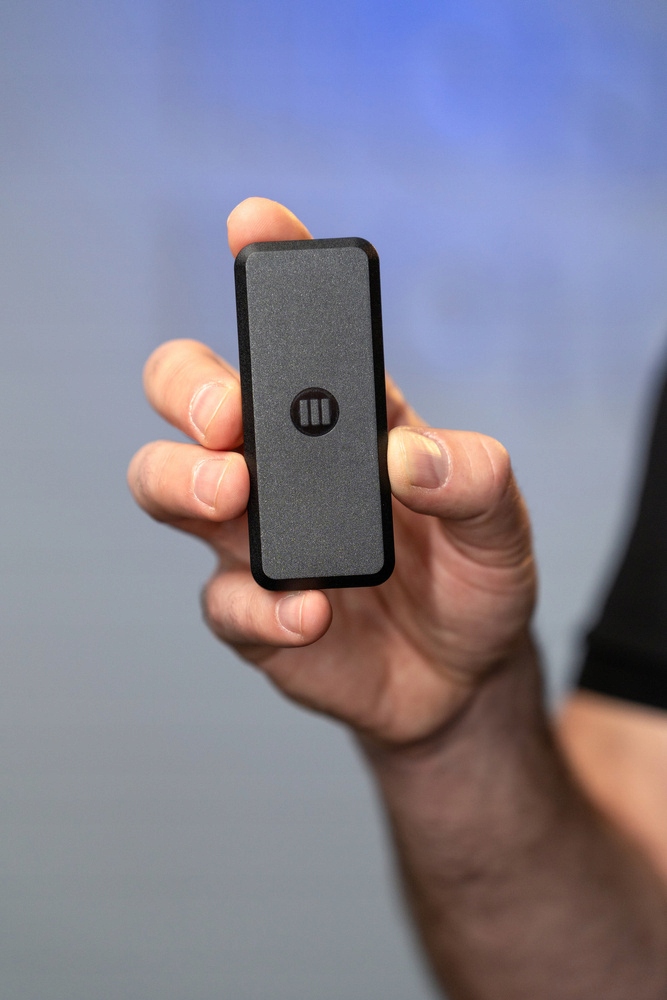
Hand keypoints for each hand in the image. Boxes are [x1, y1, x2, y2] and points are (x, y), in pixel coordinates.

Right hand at [128, 197, 535, 744]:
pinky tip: (310, 610)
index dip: (267, 266)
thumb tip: (407, 458)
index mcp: (344, 421)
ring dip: (182, 480)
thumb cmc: (472, 578)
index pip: (293, 332)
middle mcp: (284, 468)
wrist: (462, 676)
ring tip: (232, 495)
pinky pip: (222, 601)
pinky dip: (260, 604)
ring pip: (164, 483)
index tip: (256, 222)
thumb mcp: (500, 520)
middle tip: (230, 416)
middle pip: (191, 394)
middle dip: (191, 388)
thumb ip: (472, 478)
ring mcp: (255, 539)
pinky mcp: (251, 613)